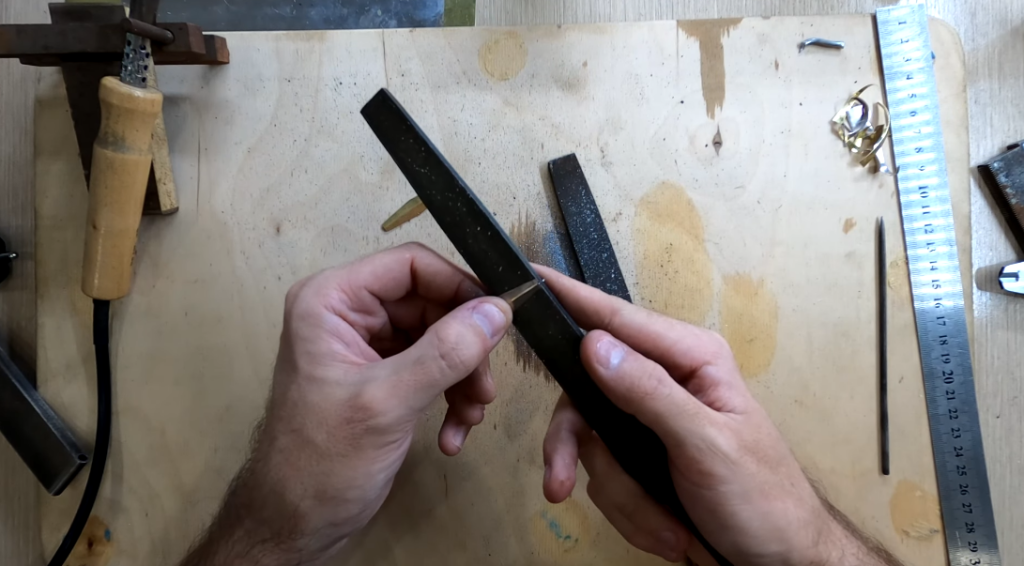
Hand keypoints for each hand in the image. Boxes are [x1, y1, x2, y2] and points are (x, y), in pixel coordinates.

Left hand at [180, 243, 511, 565]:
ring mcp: (365, 346)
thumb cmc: (321, 462)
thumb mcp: (388, 402)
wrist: (297, 524)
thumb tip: (498, 311)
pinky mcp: (381, 377)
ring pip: (439, 337)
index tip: (500, 317)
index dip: (459, 287)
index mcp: (331, 301)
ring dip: (463, 376)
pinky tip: (455, 432)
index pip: (410, 265)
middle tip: (486, 386)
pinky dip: (450, 396)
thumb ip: (446, 352)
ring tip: (472, 415)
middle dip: (466, 346)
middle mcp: (347, 314)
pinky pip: (432, 368)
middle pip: (431, 303)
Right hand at [537, 266, 900, 565]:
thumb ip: (650, 393)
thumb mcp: (707, 446)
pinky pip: (605, 480)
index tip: (529, 280)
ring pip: (592, 446)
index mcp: (691, 359)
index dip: (571, 300)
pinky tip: (670, 527)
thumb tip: (593, 345)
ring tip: (670, 525)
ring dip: (625, 497)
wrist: (779, 562)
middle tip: (559, 483)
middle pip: (585, 395)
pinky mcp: (643, 461)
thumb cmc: (763, 501)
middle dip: (581, 451)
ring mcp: (651, 424)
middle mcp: (666, 383)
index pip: (618, 320)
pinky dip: (632, 513)